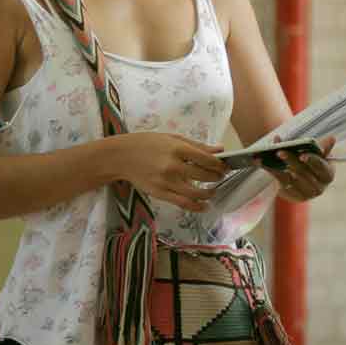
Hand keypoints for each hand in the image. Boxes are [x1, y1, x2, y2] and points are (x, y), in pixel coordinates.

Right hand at [108, 133, 226, 212]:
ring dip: (210, 193)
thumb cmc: (146, 144)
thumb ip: (196, 145)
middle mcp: (174, 166)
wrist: (121, 157)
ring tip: (213, 191)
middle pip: (205, 175)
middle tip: (220, 176)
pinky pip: (183, 203)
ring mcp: (167, 181)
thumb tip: (219, 149)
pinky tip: (204, 205)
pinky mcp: (161, 193)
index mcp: (178, 148)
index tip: (224, 165)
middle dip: (217, 177)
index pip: (208, 159)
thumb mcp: (171, 138)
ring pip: (197, 192)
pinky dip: (197, 206)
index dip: (220, 164)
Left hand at [269, 135, 336, 202]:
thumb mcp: (318, 154)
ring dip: (278, 168)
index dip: (311, 161)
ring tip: (268, 157)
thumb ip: (321, 146)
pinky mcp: (293, 197)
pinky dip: (271, 172)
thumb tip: (332, 138)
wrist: (304, 179)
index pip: (320, 167)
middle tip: (280, 152)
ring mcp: (306, 195)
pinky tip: (262, 163)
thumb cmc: (313, 163)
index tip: (302, 155)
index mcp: (328, 174)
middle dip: (291, 161)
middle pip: (303, 173)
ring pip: (290, 180)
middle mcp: (319, 187)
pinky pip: (280, 184)